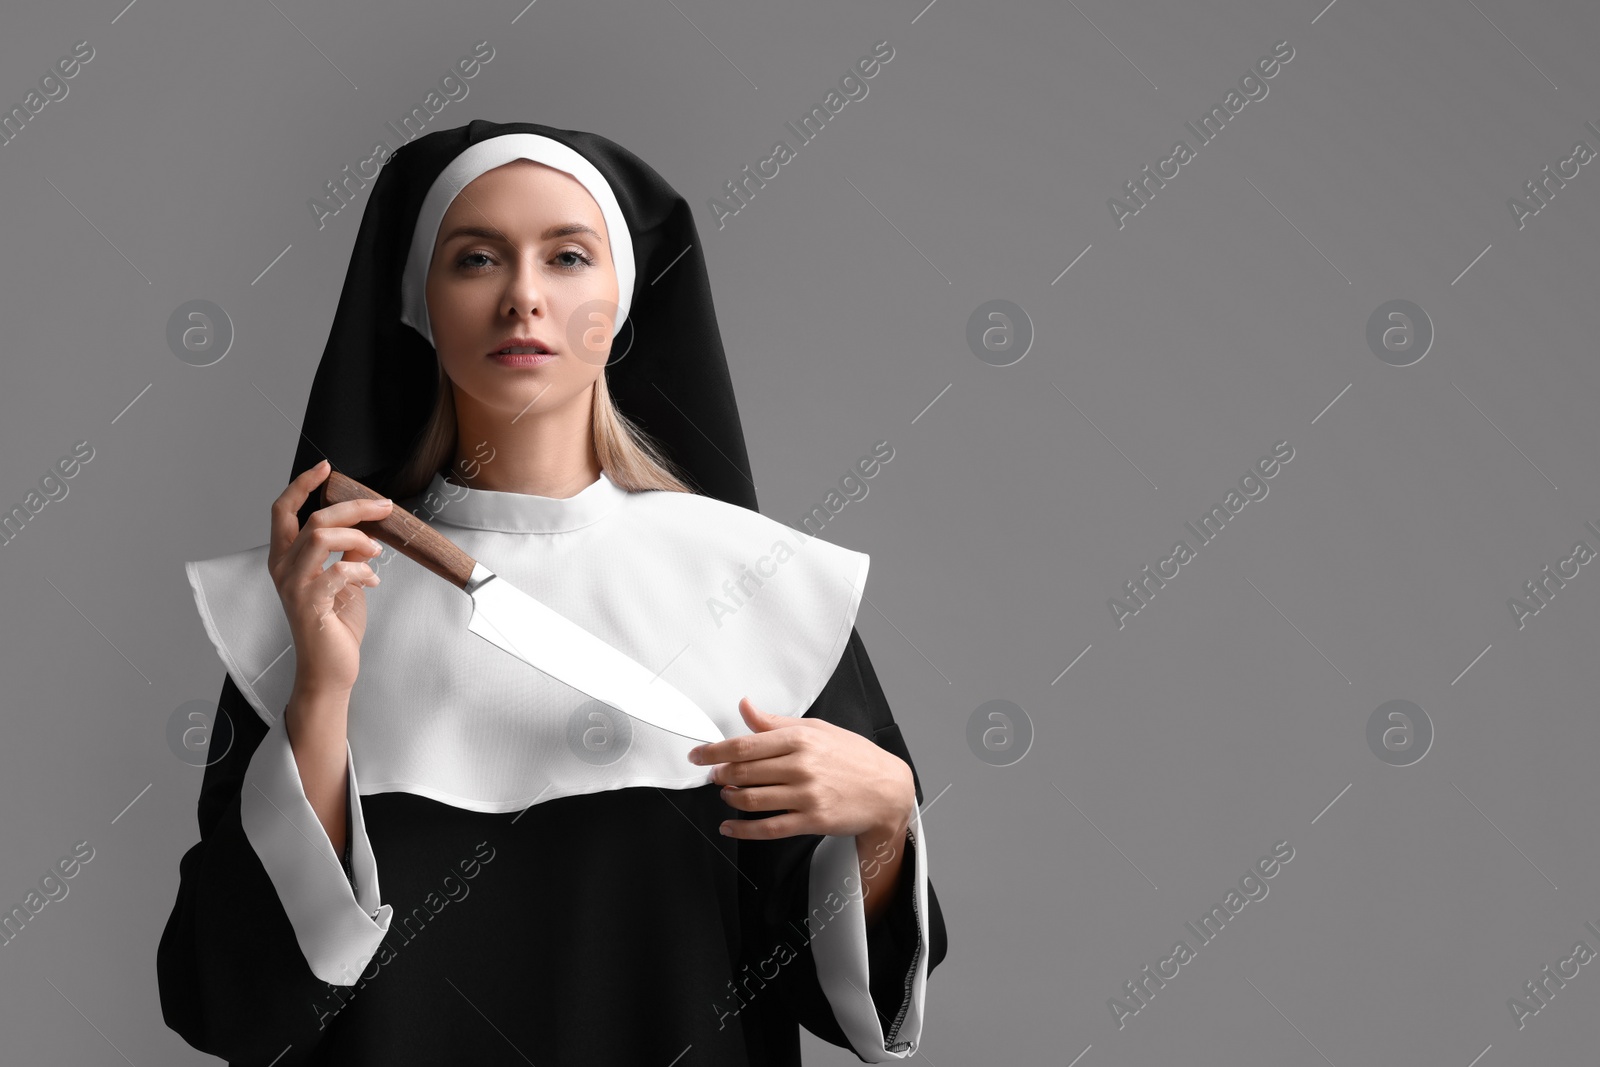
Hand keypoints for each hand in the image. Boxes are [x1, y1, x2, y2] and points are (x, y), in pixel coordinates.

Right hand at [268, 459, 393, 694]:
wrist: (330, 668)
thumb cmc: (335, 624)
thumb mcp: (342, 579)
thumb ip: (346, 552)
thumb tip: (364, 531)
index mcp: (285, 557)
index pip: (282, 510)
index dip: (302, 485)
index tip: (325, 468)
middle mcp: (282, 568)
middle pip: (313, 519)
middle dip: (353, 507)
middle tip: (383, 507)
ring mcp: (293, 586)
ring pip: (321, 536)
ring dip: (357, 537)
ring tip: (375, 551)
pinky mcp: (310, 604)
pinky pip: (338, 570)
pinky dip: (363, 569)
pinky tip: (373, 580)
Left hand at [690, 697, 915, 839]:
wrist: (887, 789)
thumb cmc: (853, 757)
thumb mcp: (817, 729)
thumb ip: (776, 722)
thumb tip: (746, 707)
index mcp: (801, 739)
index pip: (745, 744)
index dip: (714, 751)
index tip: (698, 755)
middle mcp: (802, 766)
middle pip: (743, 772)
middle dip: (720, 775)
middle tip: (714, 775)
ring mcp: (806, 795)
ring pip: (751, 800)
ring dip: (729, 798)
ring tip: (726, 794)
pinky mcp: (812, 820)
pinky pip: (767, 828)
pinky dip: (742, 830)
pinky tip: (730, 827)